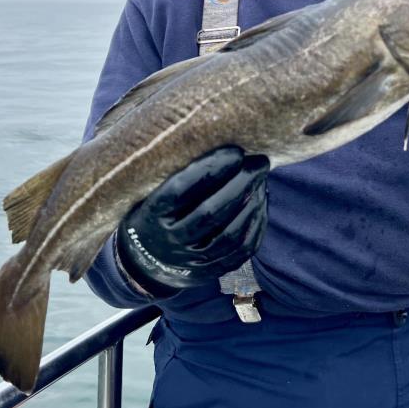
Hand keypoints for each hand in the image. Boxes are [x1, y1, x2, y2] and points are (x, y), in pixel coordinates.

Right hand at [116, 145, 269, 294]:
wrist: (146, 261)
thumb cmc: (154, 209)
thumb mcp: (149, 190)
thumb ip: (174, 171)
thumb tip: (216, 136)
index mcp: (151, 216)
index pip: (181, 191)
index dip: (210, 170)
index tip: (235, 151)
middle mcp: (170, 242)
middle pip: (210, 214)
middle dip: (240, 184)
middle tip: (259, 161)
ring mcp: (192, 261)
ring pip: (229, 235)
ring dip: (252, 202)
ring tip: (261, 178)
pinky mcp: (212, 271)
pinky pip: (241, 251)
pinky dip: (256, 223)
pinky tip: (261, 200)